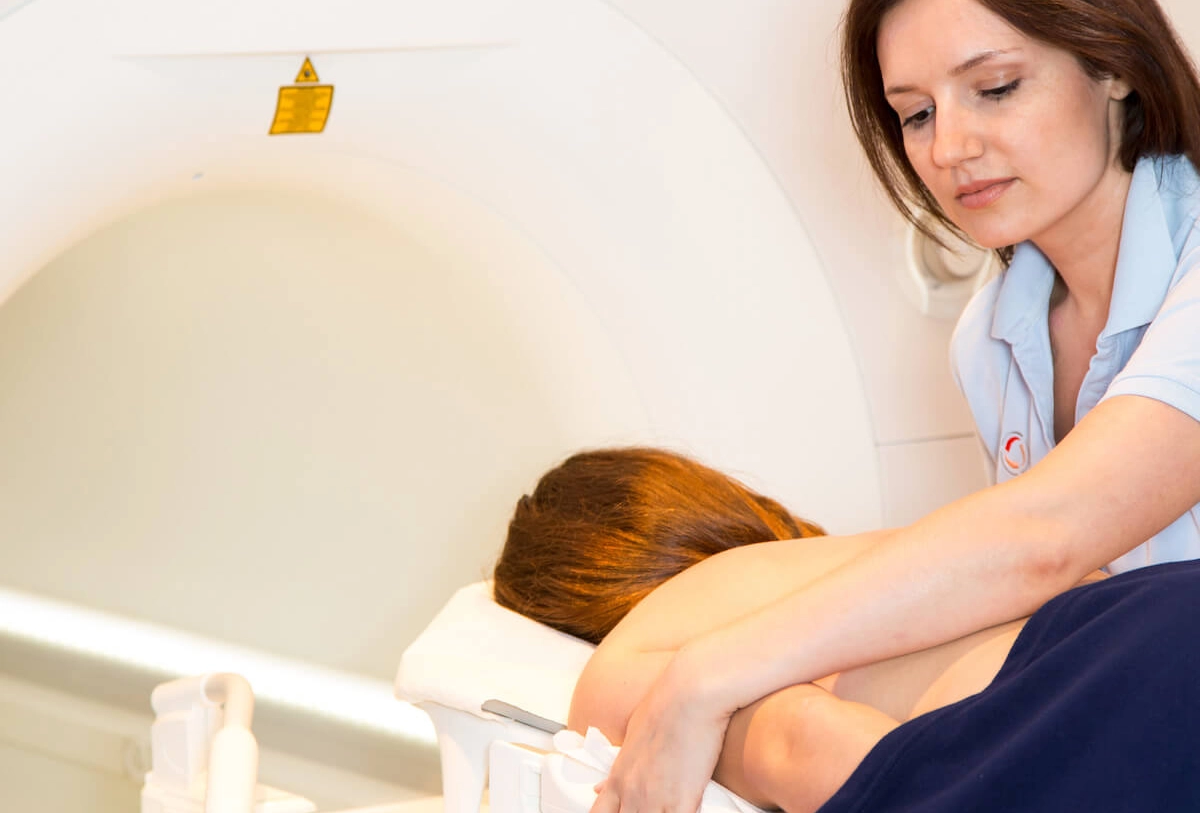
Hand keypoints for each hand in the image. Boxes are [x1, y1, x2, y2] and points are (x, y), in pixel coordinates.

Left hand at [589, 652, 731, 812]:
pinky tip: (682, 810)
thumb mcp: (631, 736)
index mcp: (617, 776)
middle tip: (646, 808)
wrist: (690, 693)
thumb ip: (618, 768)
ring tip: (661, 808)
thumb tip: (598, 787)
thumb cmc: (664, 706)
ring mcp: (656, 799)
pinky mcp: (683, 801)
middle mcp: (631, 792)